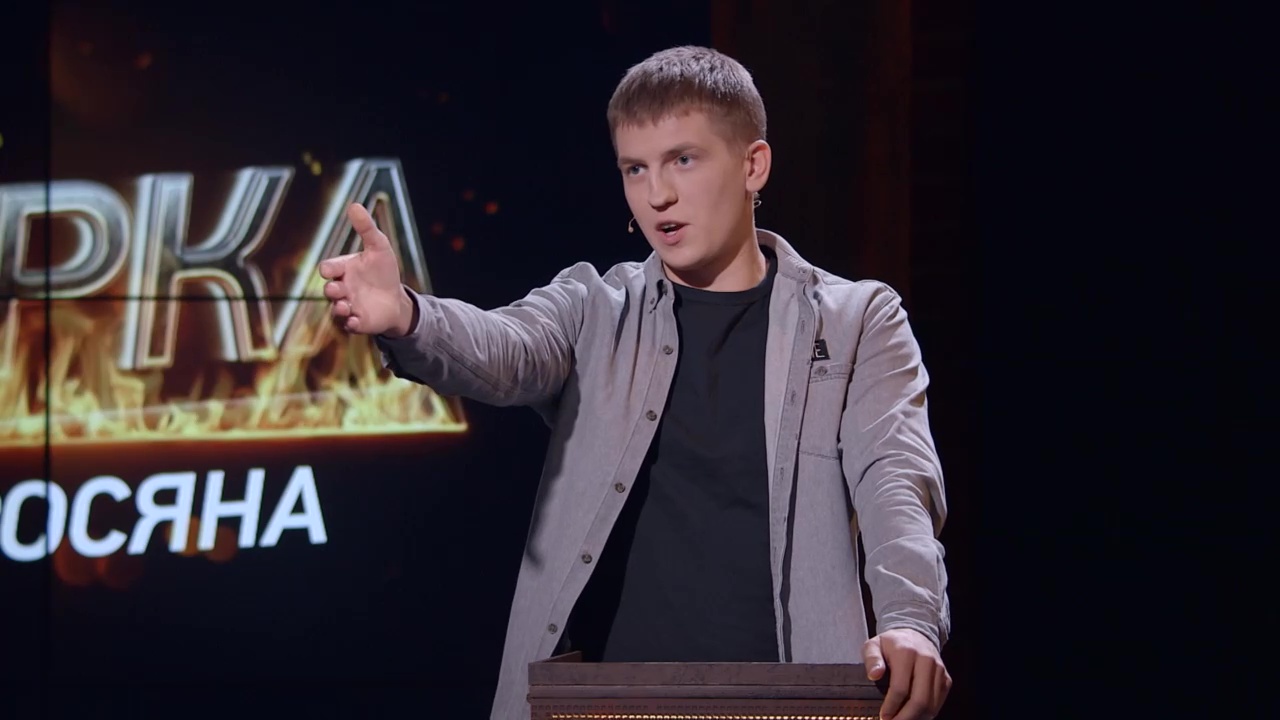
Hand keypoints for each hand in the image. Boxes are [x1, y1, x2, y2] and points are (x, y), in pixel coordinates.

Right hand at [317, 204, 412, 335]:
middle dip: (331, 289)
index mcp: (343, 269)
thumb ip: (366, 228)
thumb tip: (354, 205)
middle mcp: (342, 288)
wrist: (396, 298)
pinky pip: (349, 325)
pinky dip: (351, 323)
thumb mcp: (378, 247)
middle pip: (329, 289)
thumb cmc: (383, 271)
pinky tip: (357, 320)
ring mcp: (349, 305)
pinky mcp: (358, 321)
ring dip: (339, 308)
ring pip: (336, 309)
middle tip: (339, 289)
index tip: (331, 270)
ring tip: (346, 306)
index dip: (328, 269)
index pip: (328, 268)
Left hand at [863, 628, 950, 719]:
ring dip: (916, 718)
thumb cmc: (892, 643)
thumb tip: (873, 674)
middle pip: (919, 700)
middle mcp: (926, 661)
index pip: (900, 688)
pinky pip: (938, 702)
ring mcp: (939, 670)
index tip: (883, 716)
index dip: (891, 706)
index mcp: (906, 653)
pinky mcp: (946, 678)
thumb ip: (871, 659)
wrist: (916, 634)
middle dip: (905, 717)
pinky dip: (927, 713)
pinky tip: (914, 715)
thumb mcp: (873, 645)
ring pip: (931, 704)